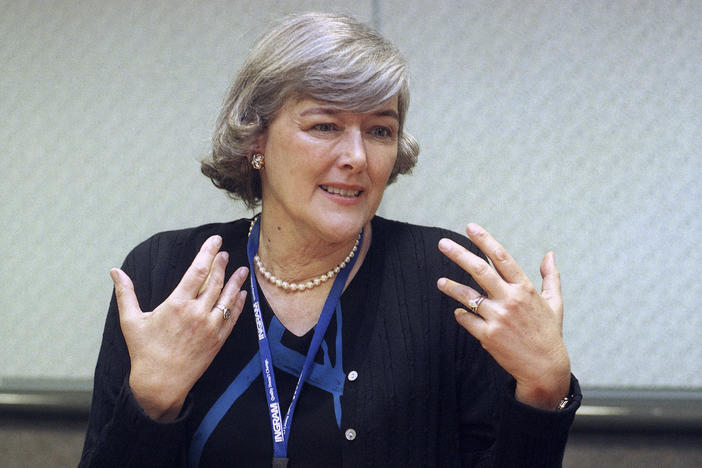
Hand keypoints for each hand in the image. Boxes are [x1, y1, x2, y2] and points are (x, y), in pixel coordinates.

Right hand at [110, 235, 248, 420]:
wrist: (160, 384)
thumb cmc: (143, 352)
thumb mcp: (130, 321)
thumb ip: (125, 293)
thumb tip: (114, 271)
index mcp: (177, 304)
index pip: (197, 271)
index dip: (208, 253)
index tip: (215, 241)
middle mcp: (196, 313)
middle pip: (214, 282)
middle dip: (221, 264)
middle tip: (225, 253)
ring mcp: (210, 327)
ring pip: (227, 298)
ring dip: (236, 282)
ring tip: (242, 269)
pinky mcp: (218, 340)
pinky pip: (232, 318)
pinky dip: (239, 304)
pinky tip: (242, 294)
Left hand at [437, 224, 570, 409]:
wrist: (544, 368)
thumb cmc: (548, 333)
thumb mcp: (554, 303)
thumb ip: (551, 277)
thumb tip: (550, 254)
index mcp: (525, 289)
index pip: (502, 258)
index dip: (485, 240)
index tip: (471, 227)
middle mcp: (510, 300)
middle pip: (479, 270)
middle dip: (459, 254)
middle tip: (442, 243)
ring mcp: (498, 318)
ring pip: (468, 296)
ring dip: (451, 287)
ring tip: (440, 282)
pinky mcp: (488, 335)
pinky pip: (467, 320)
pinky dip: (461, 315)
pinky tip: (459, 312)